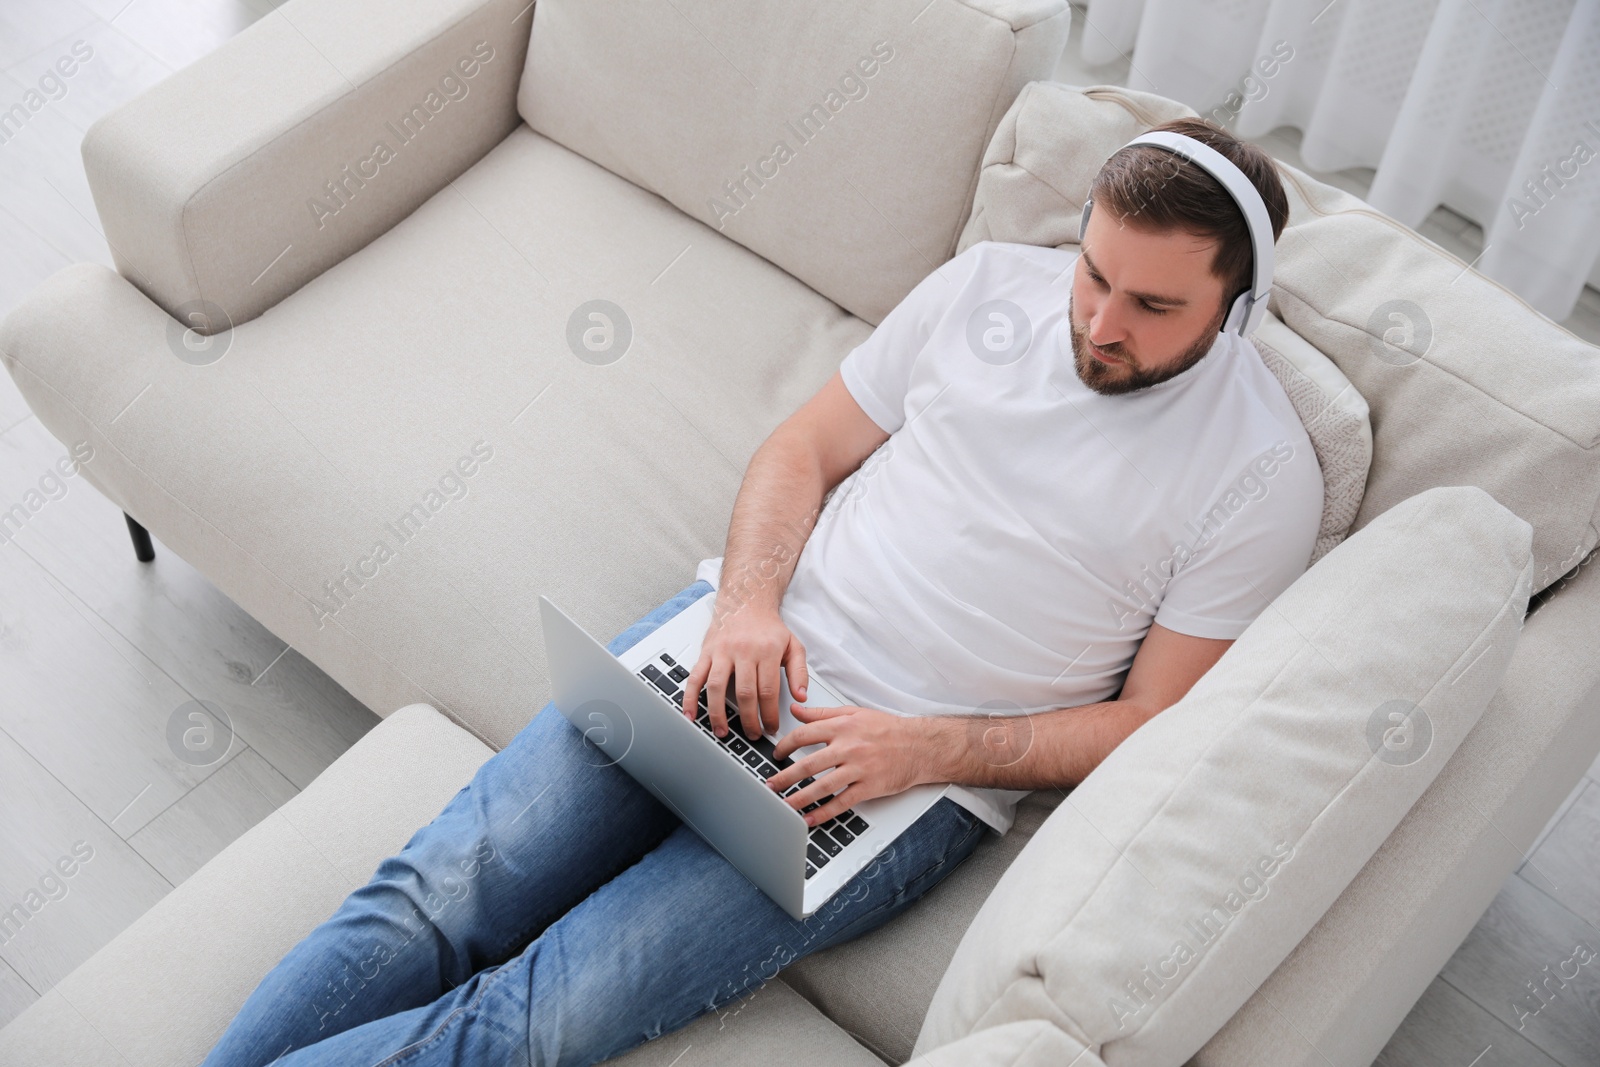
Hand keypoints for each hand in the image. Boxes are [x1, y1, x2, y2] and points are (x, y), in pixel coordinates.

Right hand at [681, 604, 807, 739]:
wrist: (746, 601)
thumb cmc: (768, 627)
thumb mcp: (793, 645)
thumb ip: (799, 672)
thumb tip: (802, 697)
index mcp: (766, 651)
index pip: (768, 691)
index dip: (769, 714)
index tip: (771, 727)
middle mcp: (742, 651)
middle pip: (744, 693)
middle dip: (748, 720)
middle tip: (752, 734)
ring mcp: (721, 652)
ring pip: (717, 688)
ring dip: (718, 714)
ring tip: (722, 732)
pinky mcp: (706, 652)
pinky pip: (694, 677)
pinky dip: (689, 698)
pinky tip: (690, 714)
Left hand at [766, 703, 927, 826]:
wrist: (920, 746)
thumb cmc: (888, 729)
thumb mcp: (854, 713)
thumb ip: (823, 713)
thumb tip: (797, 709)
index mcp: (843, 727)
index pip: (804, 735)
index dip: (785, 746)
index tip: (777, 755)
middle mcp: (849, 748)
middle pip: (808, 765)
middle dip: (785, 777)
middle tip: (771, 785)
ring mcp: (859, 769)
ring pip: (822, 787)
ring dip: (799, 798)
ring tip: (784, 804)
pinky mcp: (869, 787)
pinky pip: (841, 803)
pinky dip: (824, 813)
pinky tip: (810, 818)